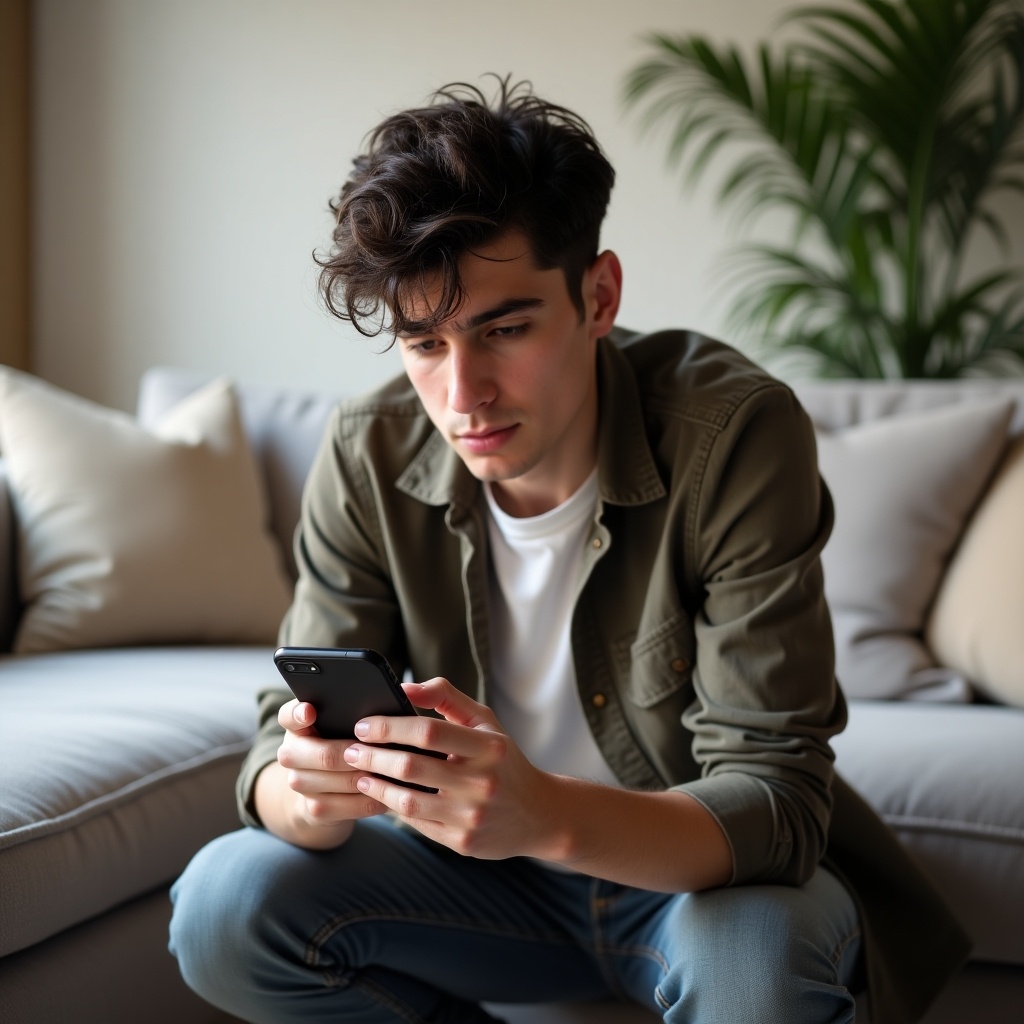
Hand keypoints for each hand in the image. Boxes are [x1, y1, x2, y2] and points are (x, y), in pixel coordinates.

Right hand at [273, 698, 387, 832]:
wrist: (321, 791)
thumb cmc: (339, 743)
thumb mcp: (338, 724)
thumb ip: (352, 710)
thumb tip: (392, 700)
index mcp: (296, 725)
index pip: (289, 715)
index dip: (299, 714)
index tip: (310, 711)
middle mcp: (290, 754)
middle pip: (324, 754)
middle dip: (357, 753)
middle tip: (383, 749)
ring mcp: (299, 783)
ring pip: (338, 780)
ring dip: (368, 776)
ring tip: (393, 770)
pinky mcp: (314, 808)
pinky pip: (346, 805)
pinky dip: (370, 798)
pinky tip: (387, 792)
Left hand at [342, 678, 565, 860]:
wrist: (538, 814)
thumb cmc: (504, 760)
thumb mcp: (485, 722)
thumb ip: (446, 697)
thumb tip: (405, 688)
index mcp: (488, 747)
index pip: (429, 732)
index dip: (390, 727)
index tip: (363, 725)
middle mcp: (482, 783)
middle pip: (411, 767)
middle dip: (371, 756)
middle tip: (348, 749)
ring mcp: (472, 816)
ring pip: (407, 800)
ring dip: (375, 786)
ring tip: (358, 774)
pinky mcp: (463, 842)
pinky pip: (417, 823)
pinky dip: (394, 807)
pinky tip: (381, 795)